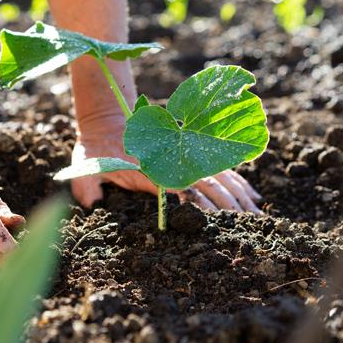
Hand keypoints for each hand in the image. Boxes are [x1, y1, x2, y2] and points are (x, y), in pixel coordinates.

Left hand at [70, 123, 262, 213]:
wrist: (106, 118)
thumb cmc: (95, 148)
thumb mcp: (85, 164)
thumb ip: (86, 184)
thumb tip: (90, 204)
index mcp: (152, 169)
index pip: (183, 187)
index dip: (202, 202)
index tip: (220, 219)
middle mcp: (173, 160)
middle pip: (209, 182)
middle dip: (231, 204)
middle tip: (251, 224)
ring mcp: (183, 155)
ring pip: (219, 175)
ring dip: (239, 194)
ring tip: (257, 213)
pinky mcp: (189, 153)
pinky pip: (219, 168)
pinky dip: (237, 182)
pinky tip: (252, 196)